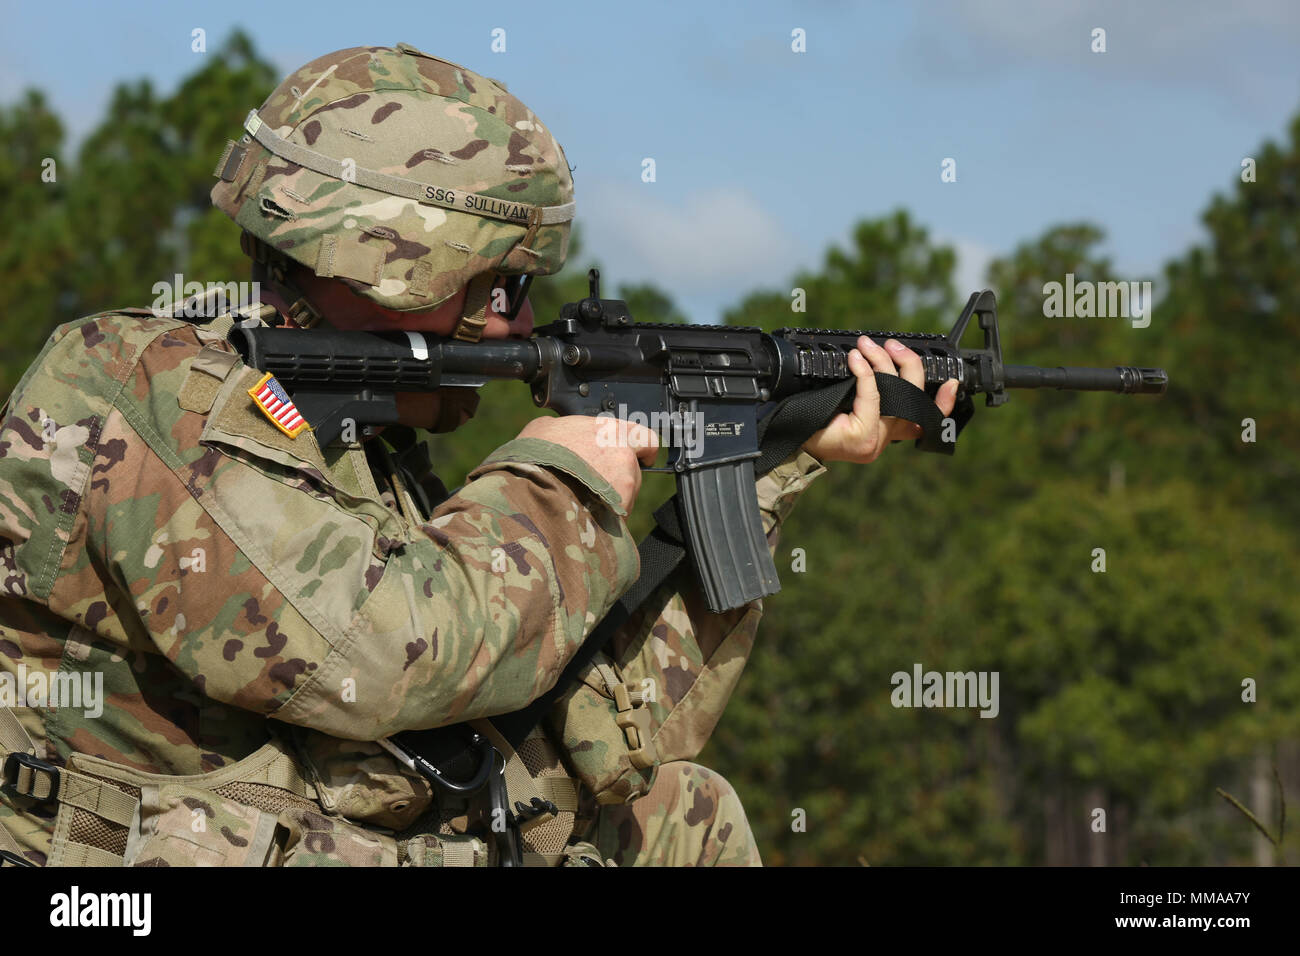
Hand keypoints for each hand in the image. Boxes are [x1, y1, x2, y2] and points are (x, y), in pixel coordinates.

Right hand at [519, 415, 658, 511]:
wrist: (529, 483)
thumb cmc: (534, 453)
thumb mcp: (549, 427)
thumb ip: (572, 430)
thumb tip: (570, 437)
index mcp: (612, 431)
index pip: (646, 439)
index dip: (643, 451)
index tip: (641, 458)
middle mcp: (624, 456)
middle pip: (634, 472)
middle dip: (619, 479)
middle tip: (594, 486)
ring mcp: (624, 485)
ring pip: (626, 496)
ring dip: (611, 500)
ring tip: (582, 503)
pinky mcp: (618, 511)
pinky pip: (617, 518)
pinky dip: (605, 520)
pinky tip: (583, 517)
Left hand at [801, 337, 959, 463]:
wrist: (793, 442)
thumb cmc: (817, 420)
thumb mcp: (850, 402)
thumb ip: (872, 391)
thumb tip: (883, 358)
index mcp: (889, 432)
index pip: (927, 419)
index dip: (943, 401)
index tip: (951, 381)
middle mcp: (886, 439)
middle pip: (914, 396)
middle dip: (908, 364)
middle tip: (892, 345)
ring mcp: (876, 441)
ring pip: (894, 393)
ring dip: (882, 362)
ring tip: (867, 345)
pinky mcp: (864, 438)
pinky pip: (872, 396)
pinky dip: (865, 373)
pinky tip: (855, 360)